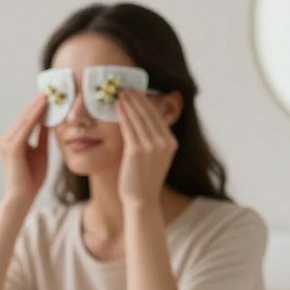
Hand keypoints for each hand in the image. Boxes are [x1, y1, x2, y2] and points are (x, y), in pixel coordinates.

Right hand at [0, 93, 48, 205]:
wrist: (23, 197)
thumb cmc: (31, 179)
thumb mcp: (40, 152)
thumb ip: (42, 136)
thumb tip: (49, 120)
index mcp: (11, 141)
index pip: (25, 120)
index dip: (36, 108)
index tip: (48, 96)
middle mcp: (5, 140)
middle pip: (23, 117)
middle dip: (36, 103)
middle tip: (49, 89)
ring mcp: (5, 143)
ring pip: (24, 120)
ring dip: (36, 106)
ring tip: (48, 94)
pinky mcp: (11, 148)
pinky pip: (25, 128)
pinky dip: (35, 116)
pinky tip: (44, 107)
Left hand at [117, 89, 177, 208]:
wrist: (142, 201)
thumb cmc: (143, 181)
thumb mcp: (154, 158)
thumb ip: (153, 141)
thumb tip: (143, 125)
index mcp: (171, 143)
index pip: (158, 117)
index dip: (147, 102)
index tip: (138, 92)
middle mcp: (165, 143)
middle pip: (149, 114)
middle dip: (138, 98)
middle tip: (127, 87)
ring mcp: (152, 147)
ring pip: (139, 118)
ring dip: (129, 103)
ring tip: (121, 93)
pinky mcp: (137, 151)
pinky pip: (129, 128)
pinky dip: (123, 115)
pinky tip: (117, 106)